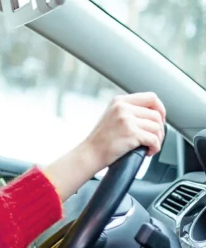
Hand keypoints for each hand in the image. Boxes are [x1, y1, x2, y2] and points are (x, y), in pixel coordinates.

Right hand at [43, 92, 165, 201]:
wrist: (90, 153)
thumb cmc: (101, 139)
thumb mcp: (112, 115)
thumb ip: (129, 110)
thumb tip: (154, 114)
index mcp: (119, 101)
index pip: (151, 97)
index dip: (160, 109)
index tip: (159, 120)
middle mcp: (123, 107)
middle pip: (156, 114)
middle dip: (160, 129)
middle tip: (153, 138)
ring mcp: (127, 120)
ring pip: (157, 127)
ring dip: (158, 140)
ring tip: (149, 146)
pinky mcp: (131, 133)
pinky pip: (154, 140)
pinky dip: (155, 148)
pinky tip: (147, 151)